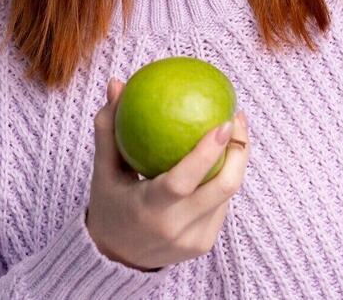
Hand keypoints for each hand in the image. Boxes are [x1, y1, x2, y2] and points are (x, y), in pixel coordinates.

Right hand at [85, 77, 249, 270]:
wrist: (117, 260)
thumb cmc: (109, 205)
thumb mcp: (104, 171)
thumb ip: (110, 129)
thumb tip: (117, 83)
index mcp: (149, 210)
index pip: (184, 181)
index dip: (207, 153)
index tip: (223, 122)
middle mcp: (176, 229)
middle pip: (224, 187)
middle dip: (239, 150)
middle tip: (236, 117)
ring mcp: (194, 240)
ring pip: (227, 194)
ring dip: (235, 160)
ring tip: (235, 129)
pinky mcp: (205, 245)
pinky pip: (221, 204)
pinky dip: (222, 178)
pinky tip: (224, 155)